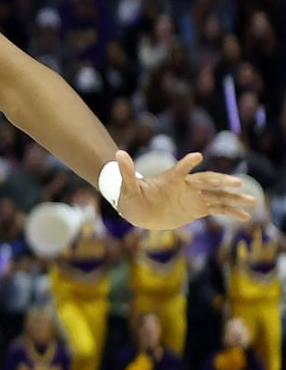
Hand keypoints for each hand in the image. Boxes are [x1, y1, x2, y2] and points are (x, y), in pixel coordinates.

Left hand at [113, 150, 256, 229]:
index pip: (181, 169)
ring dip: (234, 198)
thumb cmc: (132, 196)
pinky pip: (217, 209)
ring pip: (218, 195)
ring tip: (253, 200)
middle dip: (223, 182)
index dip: (187, 163)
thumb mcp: (127, 187)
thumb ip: (126, 172)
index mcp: (171, 179)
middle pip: (208, 181)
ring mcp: (194, 197)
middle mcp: (187, 186)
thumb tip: (117, 154)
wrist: (138, 209)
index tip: (196, 157)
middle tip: (238, 183)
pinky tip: (246, 215)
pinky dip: (231, 212)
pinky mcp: (197, 209)